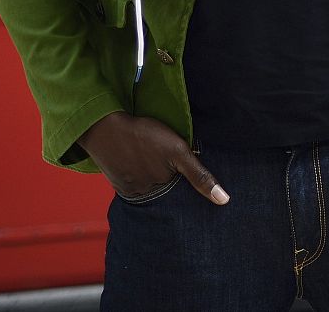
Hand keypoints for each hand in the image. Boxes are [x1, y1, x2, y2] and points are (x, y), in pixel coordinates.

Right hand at [78, 112, 228, 204]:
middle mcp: (145, 196)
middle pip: (165, 196)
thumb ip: (199, 175)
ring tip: (154, 167)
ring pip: (149, 191)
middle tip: (167, 170)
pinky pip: (134, 186)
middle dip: (170, 189)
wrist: (104, 127)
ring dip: (154, 183)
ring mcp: (130, 191)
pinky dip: (140, 178)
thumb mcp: (177, 151)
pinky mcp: (118, 183)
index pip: (181, 197)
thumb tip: (223, 200)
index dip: (188, 191)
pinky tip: (141, 166)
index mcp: (162, 189)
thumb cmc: (144, 135)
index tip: (190, 184)